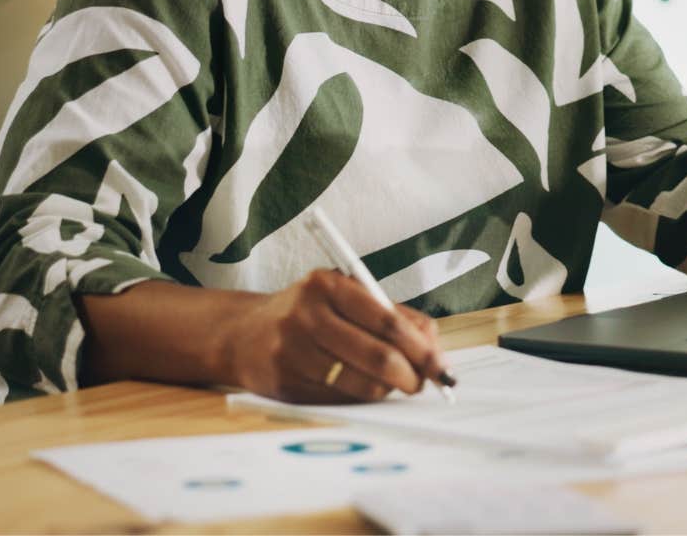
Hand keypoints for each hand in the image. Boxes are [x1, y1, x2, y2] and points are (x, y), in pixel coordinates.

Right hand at [218, 268, 446, 403]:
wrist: (244, 333)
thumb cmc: (310, 313)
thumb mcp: (346, 296)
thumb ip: (392, 314)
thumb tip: (433, 348)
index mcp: (328, 285)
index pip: (388, 321)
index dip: (421, 349)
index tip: (441, 366)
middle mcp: (306, 315)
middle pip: (377, 356)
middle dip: (411, 376)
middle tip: (423, 384)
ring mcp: (292, 351)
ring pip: (360, 384)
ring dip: (388, 391)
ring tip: (395, 386)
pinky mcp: (284, 384)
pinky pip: (338, 400)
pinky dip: (360, 399)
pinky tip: (363, 391)